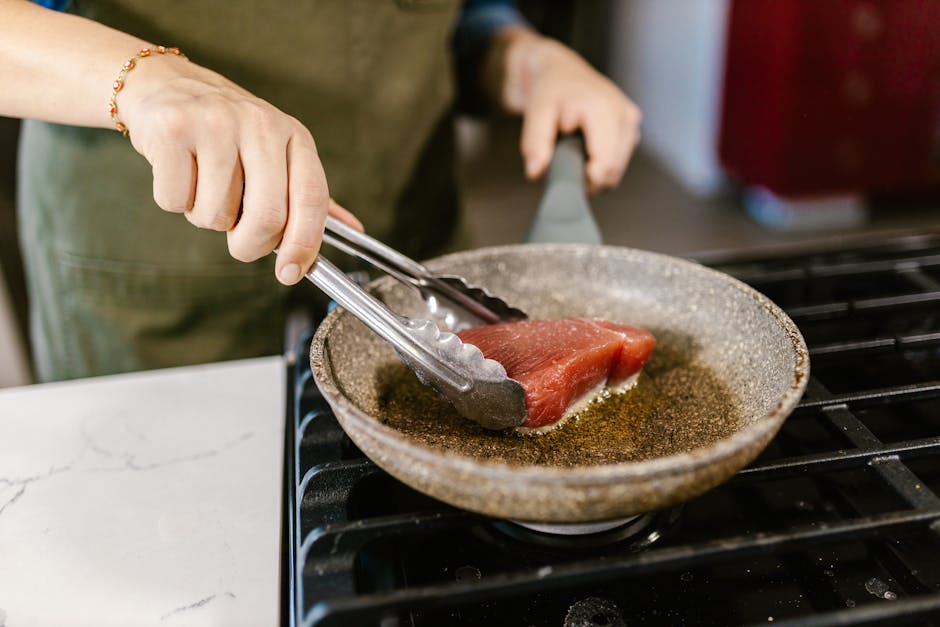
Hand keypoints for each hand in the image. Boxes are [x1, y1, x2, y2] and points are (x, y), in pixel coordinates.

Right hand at [118, 53, 360, 284]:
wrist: (164, 83)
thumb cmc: (226, 129)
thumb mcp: (277, 151)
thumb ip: (307, 193)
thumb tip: (352, 229)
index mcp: (293, 134)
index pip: (312, 198)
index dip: (304, 243)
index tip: (291, 272)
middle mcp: (260, 124)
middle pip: (268, 216)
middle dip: (250, 245)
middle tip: (239, 241)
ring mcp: (215, 123)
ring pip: (216, 214)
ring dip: (207, 218)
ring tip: (203, 185)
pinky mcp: (173, 129)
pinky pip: (175, 201)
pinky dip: (175, 202)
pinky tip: (179, 172)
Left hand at [497, 29, 641, 193]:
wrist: (561, 70)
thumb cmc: (550, 89)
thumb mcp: (535, 112)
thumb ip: (535, 142)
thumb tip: (536, 172)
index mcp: (604, 109)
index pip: (605, 164)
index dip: (584, 179)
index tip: (565, 173)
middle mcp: (625, 114)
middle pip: (612, 171)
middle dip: (587, 177)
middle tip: (565, 159)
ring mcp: (632, 120)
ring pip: (617, 171)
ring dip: (594, 171)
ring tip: (574, 149)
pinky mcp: (632, 125)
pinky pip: (619, 161)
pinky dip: (602, 162)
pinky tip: (586, 147)